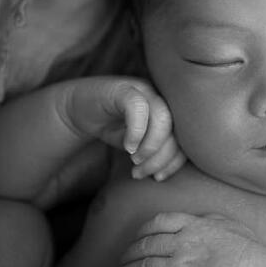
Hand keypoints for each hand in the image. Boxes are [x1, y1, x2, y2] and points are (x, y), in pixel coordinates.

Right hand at [62, 77, 185, 180]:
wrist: (79, 109)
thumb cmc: (114, 128)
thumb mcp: (139, 145)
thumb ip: (157, 152)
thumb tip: (168, 171)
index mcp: (171, 112)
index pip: (186, 138)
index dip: (176, 161)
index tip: (159, 177)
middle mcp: (162, 99)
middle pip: (177, 130)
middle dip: (161, 158)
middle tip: (141, 172)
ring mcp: (144, 91)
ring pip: (162, 119)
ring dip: (151, 146)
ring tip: (135, 161)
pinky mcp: (124, 89)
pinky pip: (138, 108)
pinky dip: (136, 132)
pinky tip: (127, 146)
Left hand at [102, 212, 265, 266]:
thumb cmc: (253, 252)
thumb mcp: (231, 224)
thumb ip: (211, 219)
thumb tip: (201, 218)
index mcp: (195, 225)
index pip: (158, 223)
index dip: (140, 233)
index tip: (134, 241)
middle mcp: (183, 244)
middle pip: (143, 246)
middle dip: (125, 255)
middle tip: (116, 263)